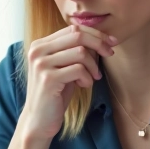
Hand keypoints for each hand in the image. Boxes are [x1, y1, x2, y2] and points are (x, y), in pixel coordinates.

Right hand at [20, 25, 116, 140]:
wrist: (39, 120)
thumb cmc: (56, 93)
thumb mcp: (65, 67)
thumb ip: (76, 51)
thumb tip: (103, 38)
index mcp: (40, 44)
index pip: (73, 28)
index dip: (95, 33)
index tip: (111, 42)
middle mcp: (37, 50)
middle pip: (77, 35)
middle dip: (99, 43)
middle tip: (110, 54)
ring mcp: (41, 64)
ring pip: (80, 52)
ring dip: (93, 66)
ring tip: (92, 78)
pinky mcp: (48, 78)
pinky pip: (78, 69)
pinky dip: (87, 78)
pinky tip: (84, 86)